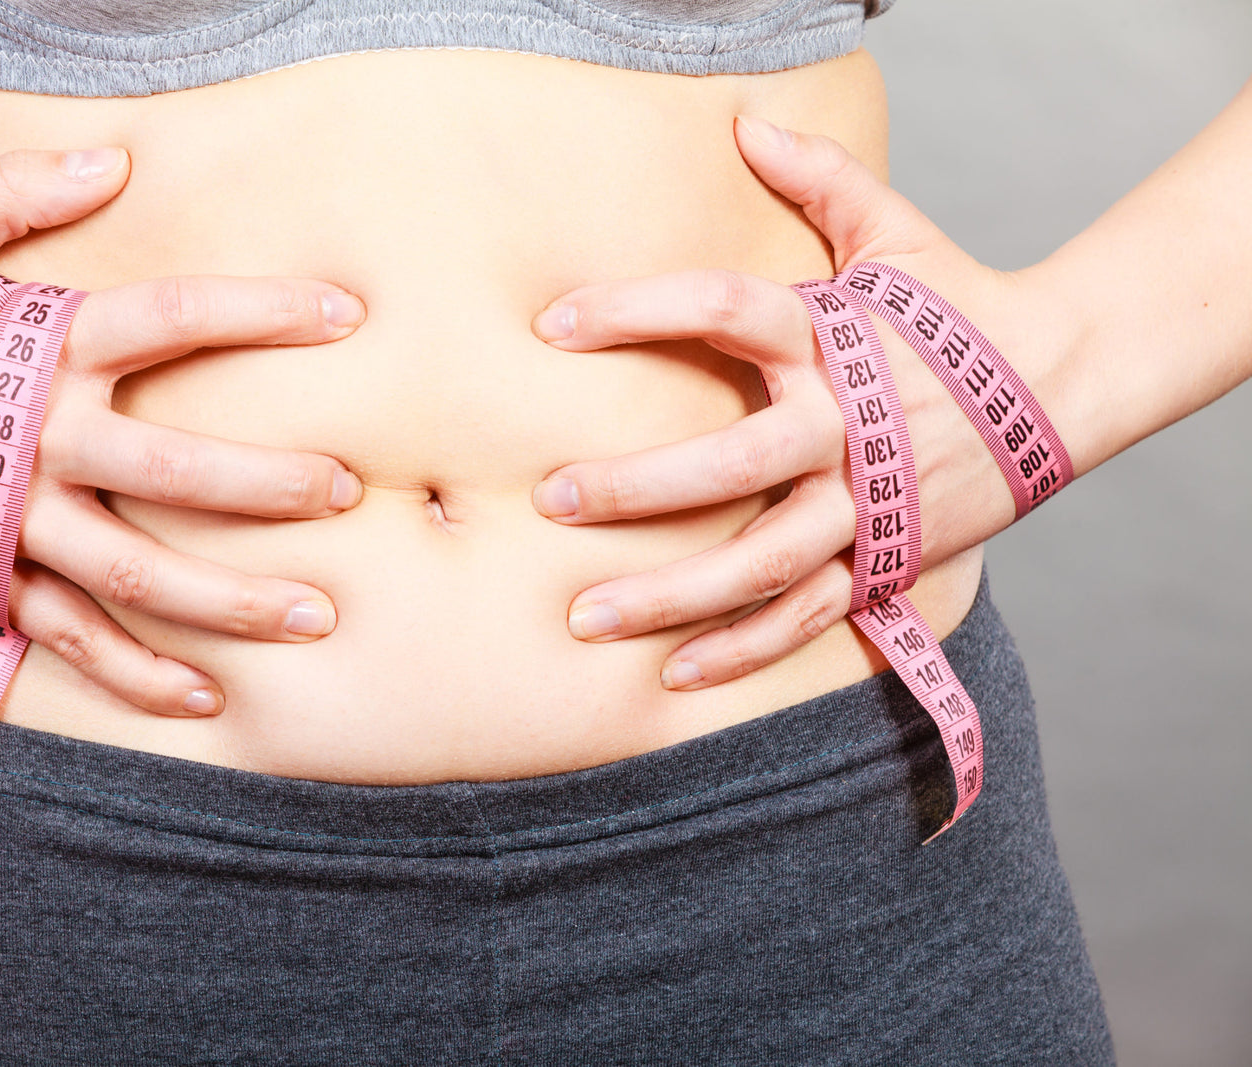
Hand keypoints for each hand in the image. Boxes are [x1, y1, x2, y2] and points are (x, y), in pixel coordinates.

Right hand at [0, 149, 367, 714]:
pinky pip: (69, 635)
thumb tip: (115, 159)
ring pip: (136, 570)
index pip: (174, 318)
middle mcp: (37, 435)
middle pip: (174, 467)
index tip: (346, 316)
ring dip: (230, 599)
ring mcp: (11, 516)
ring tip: (317, 617)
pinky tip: (205, 696)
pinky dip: (134, 672)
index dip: (264, 313)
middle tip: (347, 492)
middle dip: (270, 482)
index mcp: (40, 344)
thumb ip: (22, 189)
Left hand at [529, 117, 1071, 689]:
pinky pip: (808, 617)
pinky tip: (673, 673)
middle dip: (636, 487)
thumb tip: (750, 125)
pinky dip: (744, 650)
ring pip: (762, 561)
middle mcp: (847, 427)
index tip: (553, 326)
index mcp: (835, 339)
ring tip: (585, 618)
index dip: (638, 311)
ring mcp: (868, 505)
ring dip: (671, 596)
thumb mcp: (895, 233)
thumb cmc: (957, 306)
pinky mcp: (886, 561)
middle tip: (551, 499)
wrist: (1062, 381)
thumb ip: (823, 180)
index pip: (725, 309)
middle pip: (732, 461)